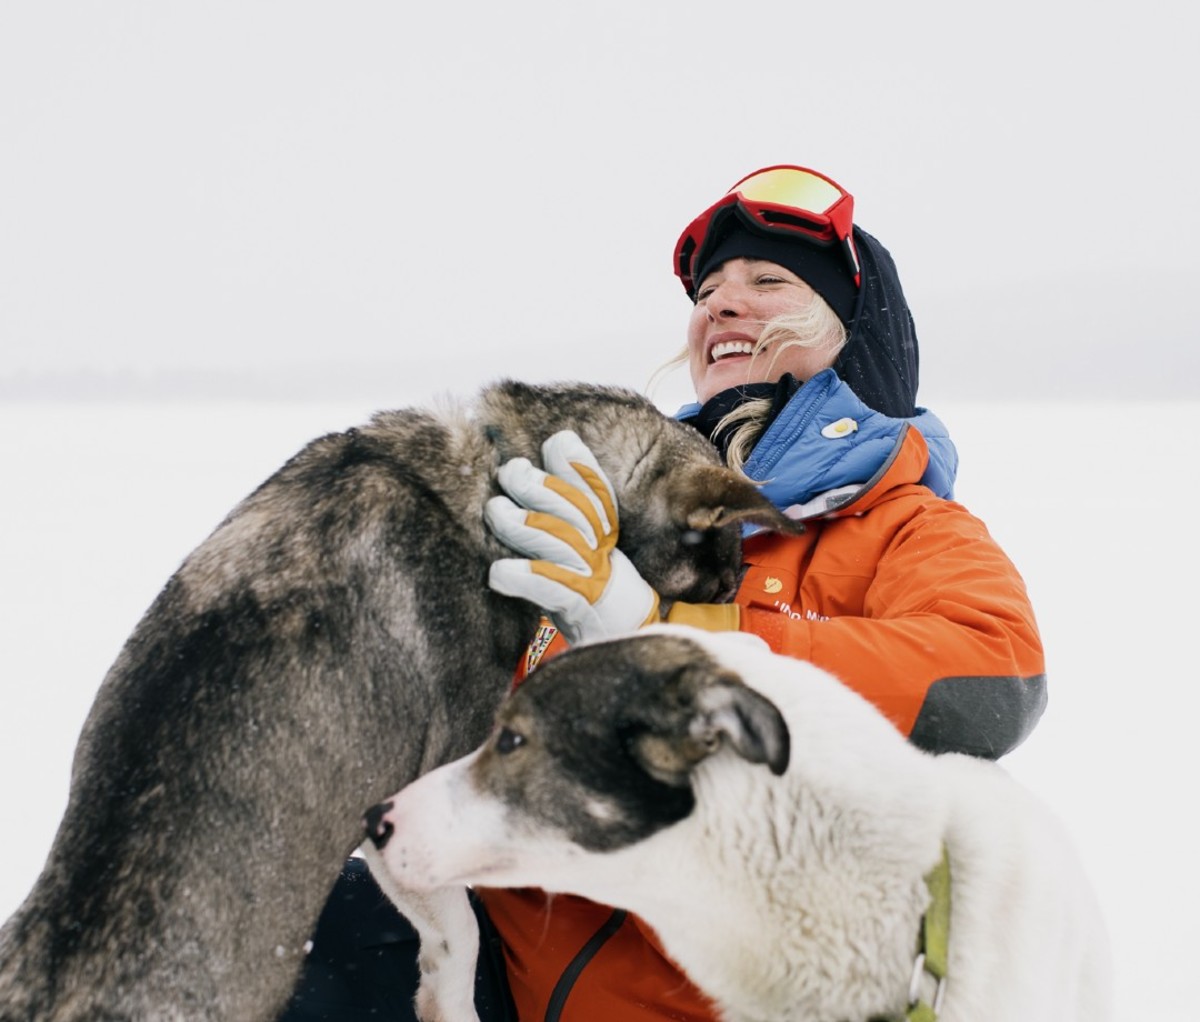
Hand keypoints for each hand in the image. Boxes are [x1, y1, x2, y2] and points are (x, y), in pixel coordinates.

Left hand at [485, 431, 658, 645]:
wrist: (623, 632)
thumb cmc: (592, 578)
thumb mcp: (588, 534)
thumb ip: (570, 495)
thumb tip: (553, 444)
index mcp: (602, 527)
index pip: (593, 489)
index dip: (577, 464)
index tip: (556, 443)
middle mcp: (598, 547)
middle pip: (569, 508)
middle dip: (537, 486)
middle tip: (508, 473)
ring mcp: (589, 576)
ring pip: (555, 541)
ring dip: (522, 524)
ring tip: (495, 511)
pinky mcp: (578, 605)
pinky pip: (548, 587)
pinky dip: (523, 578)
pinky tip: (497, 573)